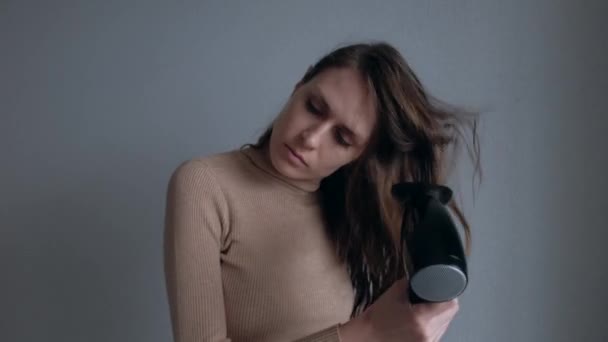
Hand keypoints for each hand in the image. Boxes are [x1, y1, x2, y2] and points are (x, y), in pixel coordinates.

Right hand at [339, 277, 458, 341]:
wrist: (366, 338)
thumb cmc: (376, 320)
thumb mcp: (393, 293)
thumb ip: (410, 283)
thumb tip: (422, 276)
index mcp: (421, 319)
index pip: (451, 306)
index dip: (448, 295)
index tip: (442, 292)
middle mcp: (427, 335)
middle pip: (449, 316)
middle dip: (441, 306)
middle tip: (429, 301)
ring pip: (444, 327)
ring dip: (438, 319)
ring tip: (421, 314)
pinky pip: (436, 336)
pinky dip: (431, 329)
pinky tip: (417, 325)